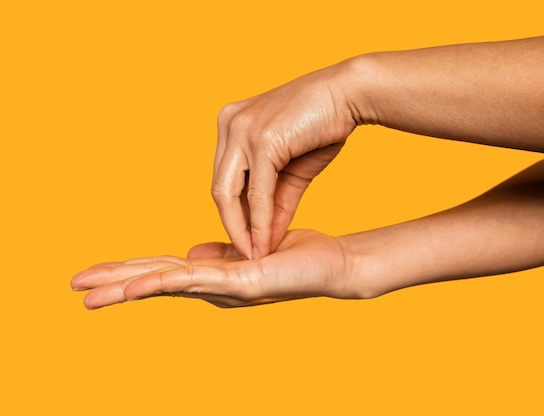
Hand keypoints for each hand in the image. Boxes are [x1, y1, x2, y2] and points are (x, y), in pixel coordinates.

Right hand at [71, 229, 351, 308]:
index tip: (94, 270)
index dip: (126, 270)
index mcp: (210, 274)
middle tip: (75, 286)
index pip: (159, 270)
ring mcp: (224, 289)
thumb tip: (189, 254)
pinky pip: (197, 281)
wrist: (333, 264)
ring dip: (126, 288)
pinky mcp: (242, 284)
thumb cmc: (293, 256)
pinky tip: (137, 288)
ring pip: (166, 284)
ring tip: (90, 294)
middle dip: (113, 283)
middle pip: (154, 280)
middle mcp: (212, 286)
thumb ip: (216, 256)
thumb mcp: (244, 253)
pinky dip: (164, 284)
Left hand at [213, 65, 357, 258]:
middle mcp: (228, 126)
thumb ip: (276, 201)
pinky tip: (266, 240)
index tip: (247, 243)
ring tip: (256, 255)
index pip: (224, 181)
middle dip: (232, 227)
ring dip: (242, 229)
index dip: (234, 215)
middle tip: (247, 255)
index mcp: (230, 127)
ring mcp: (241, 130)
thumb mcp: (292, 169)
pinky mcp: (261, 139)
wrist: (350, 93)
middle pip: (219, 189)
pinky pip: (257, 191)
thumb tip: (267, 236)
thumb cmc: (323, 127)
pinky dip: (260, 220)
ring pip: (229, 192)